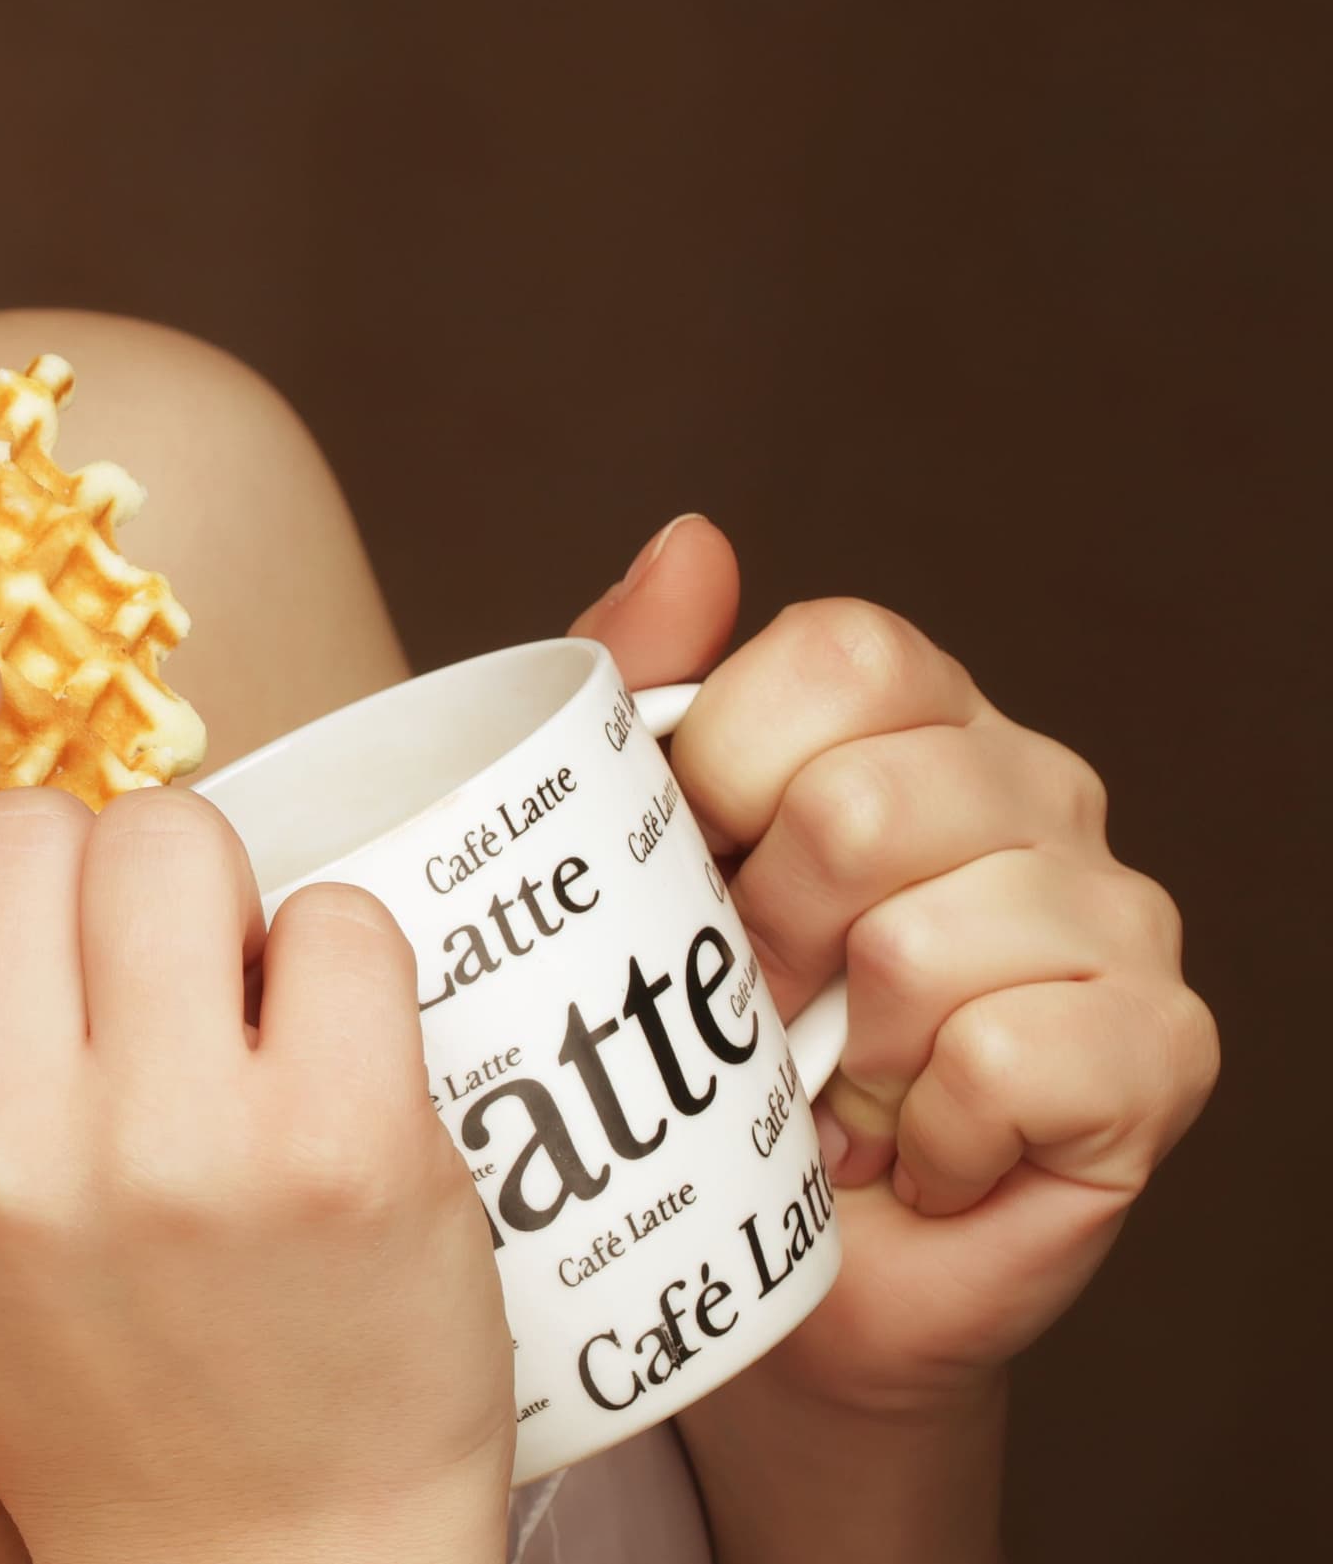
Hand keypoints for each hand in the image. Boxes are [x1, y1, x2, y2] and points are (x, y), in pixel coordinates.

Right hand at [0, 645, 511, 1563]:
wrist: (261, 1557)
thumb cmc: (81, 1349)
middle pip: (36, 832)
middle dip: (94, 877)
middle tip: (133, 1008)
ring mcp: (171, 1155)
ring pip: (182, 840)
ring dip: (218, 903)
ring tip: (229, 1035)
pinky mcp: (346, 1155)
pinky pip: (339, 916)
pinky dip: (344, 963)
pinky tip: (326, 1070)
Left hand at [571, 519, 1217, 1421]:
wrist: (755, 1243)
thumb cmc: (695, 1029)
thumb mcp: (627, 842)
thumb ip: (641, 682)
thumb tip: (694, 543)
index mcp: (915, 713)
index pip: (837, 654)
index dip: (727, 769)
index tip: (697, 865)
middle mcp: (1035, 789)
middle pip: (863, 800)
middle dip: (765, 931)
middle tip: (757, 1005)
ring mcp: (1117, 916)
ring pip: (923, 941)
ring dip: (843, 1044)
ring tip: (838, 1077)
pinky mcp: (1159, 1051)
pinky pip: (1008, 1060)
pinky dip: (929, 1128)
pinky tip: (918, 1143)